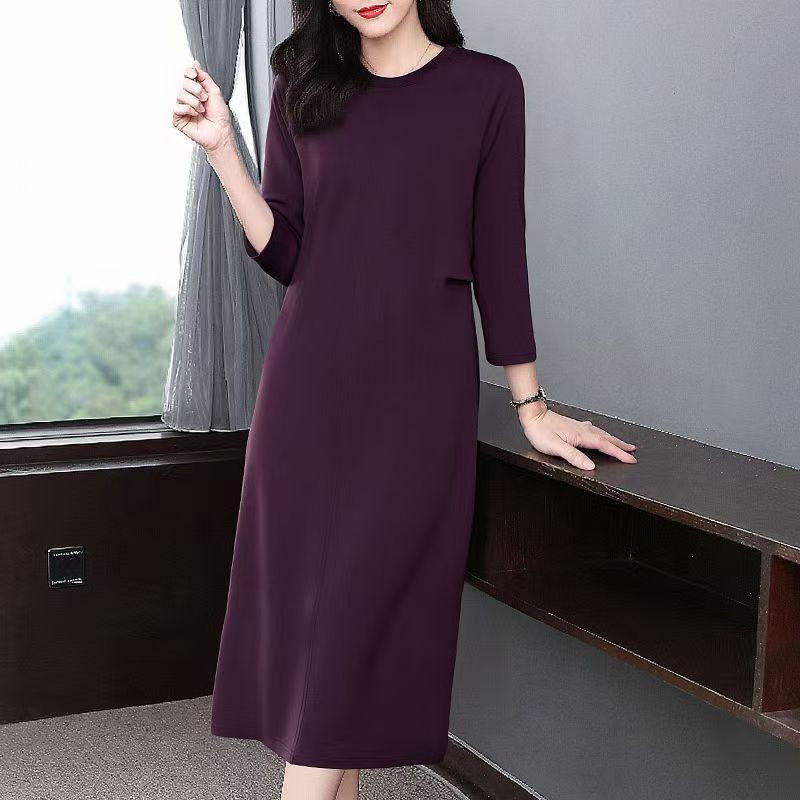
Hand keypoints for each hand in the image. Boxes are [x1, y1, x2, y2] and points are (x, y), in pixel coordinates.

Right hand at [172, 60, 231, 152]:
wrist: (221, 133)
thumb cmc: (220, 117)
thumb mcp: (215, 92)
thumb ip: (204, 77)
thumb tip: (195, 64)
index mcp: (196, 91)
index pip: (187, 75)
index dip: (189, 72)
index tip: (194, 74)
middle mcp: (188, 97)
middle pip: (184, 83)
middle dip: (196, 90)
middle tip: (204, 99)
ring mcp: (182, 107)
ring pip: (180, 94)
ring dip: (194, 101)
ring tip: (202, 109)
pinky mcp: (178, 118)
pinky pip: (177, 107)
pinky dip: (188, 109)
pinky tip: (195, 114)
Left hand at [517, 402, 636, 470]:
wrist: (532, 416)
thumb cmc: (540, 431)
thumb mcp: (556, 447)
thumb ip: (574, 456)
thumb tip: (590, 466)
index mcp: (581, 436)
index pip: (605, 446)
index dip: (619, 453)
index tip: (630, 459)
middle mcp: (583, 430)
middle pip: (607, 438)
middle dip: (621, 445)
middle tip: (633, 451)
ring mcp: (579, 427)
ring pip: (601, 433)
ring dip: (613, 439)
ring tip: (622, 444)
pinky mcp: (573, 425)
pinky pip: (593, 430)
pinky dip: (601, 434)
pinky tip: (598, 433)